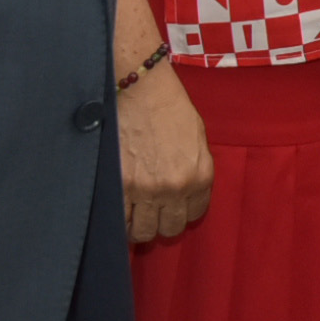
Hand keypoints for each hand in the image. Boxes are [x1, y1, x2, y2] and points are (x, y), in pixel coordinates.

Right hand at [117, 65, 213, 243]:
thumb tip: (187, 192)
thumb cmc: (169, 106)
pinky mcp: (121, 186)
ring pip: (144, 231)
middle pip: (170, 228)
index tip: (172, 206)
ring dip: (139, 225)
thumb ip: (195, 168)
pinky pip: (121, 219)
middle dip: (161, 222)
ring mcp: (147, 189)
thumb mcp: (196, 138)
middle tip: (151, 211)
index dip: (181, 211)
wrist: (140, 88)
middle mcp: (176, 188)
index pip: (194, 214)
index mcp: (200, 175)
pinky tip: (120, 210)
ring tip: (134, 213)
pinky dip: (120, 219)